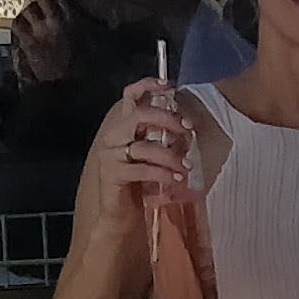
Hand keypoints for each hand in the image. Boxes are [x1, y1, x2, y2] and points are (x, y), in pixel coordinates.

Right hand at [75, 76, 193, 244]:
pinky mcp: (112, 174)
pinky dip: (163, 173)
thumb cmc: (139, 180)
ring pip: (145, 146)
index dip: (146, 86)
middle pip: (139, 116)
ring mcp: (110, 154)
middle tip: (188, 128)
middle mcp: (113, 135)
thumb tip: (186, 127)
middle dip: (167, 119)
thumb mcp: (152, 154)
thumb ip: (162, 137)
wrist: (120, 212)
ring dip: (171, 156)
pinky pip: (143, 169)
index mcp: (122, 125)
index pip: (129, 96)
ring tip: (187, 166)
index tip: (169, 86)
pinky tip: (177, 179)